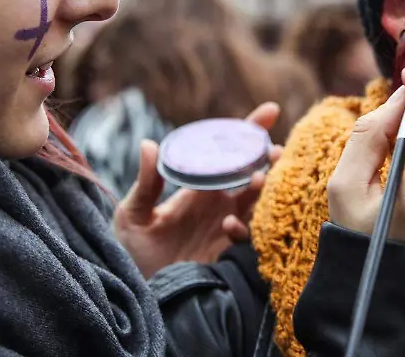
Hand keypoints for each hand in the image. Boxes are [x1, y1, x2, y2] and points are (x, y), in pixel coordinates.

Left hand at [113, 103, 282, 277]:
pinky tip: (228, 227)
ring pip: (258, 202)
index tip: (270, 111)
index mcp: (200, 187)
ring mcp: (226, 228)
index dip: (250, 131)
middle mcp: (219, 204)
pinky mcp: (229, 255)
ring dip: (263, 189)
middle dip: (268, 159)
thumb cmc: (130, 251)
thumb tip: (148, 143)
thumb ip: (146, 183)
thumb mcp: (133, 214)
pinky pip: (249, 238)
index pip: (228, 153)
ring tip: (259, 179)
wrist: (135, 293)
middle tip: (274, 151)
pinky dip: (244, 228)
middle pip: (253, 174)